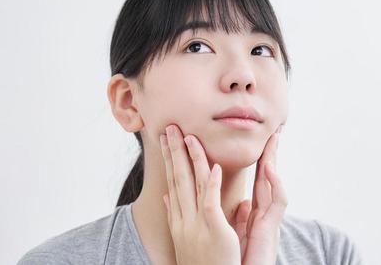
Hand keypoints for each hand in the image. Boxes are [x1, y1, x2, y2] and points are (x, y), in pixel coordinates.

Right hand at [160, 124, 240, 264]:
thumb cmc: (203, 264)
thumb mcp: (184, 238)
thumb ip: (177, 216)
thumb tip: (167, 198)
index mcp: (179, 220)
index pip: (173, 184)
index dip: (170, 161)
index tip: (166, 142)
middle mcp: (184, 220)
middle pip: (178, 179)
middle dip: (173, 152)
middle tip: (169, 128)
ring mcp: (196, 225)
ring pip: (191, 185)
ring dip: (189, 158)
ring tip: (187, 136)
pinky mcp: (213, 231)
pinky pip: (210, 203)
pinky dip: (210, 184)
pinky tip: (212, 166)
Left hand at [234, 127, 288, 264]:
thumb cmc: (241, 261)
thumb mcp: (240, 235)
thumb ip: (243, 218)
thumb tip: (244, 203)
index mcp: (254, 212)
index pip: (255, 180)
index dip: (257, 160)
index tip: (260, 141)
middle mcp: (264, 212)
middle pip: (267, 177)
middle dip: (270, 153)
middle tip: (274, 131)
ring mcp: (270, 219)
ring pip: (274, 183)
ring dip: (273, 160)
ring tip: (273, 139)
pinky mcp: (272, 228)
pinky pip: (277, 201)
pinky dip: (275, 184)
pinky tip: (269, 168)